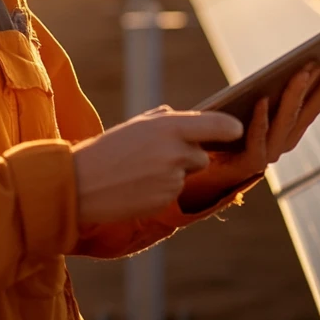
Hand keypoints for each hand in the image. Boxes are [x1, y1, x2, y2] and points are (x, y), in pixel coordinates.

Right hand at [72, 107, 243, 225]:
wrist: (82, 184)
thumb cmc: (109, 149)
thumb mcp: (138, 125)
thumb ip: (167, 120)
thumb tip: (191, 119)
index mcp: (169, 127)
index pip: (216, 125)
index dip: (230, 127)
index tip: (238, 129)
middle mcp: (176, 152)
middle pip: (202, 156)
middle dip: (188, 157)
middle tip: (158, 156)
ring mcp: (172, 178)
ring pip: (187, 175)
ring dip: (174, 174)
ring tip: (142, 171)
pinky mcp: (166, 199)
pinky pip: (174, 192)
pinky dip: (162, 190)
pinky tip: (139, 186)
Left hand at [178, 57, 319, 212]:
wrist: (200, 164)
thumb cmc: (225, 130)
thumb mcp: (251, 105)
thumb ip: (268, 91)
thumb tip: (290, 65)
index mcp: (289, 130)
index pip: (314, 104)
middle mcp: (284, 143)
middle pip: (306, 111)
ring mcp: (268, 155)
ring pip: (285, 123)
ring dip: (295, 96)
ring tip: (301, 72)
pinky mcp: (248, 163)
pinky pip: (257, 139)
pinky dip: (261, 120)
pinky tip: (262, 99)